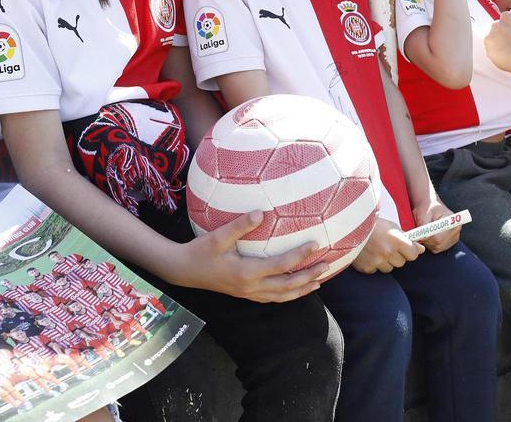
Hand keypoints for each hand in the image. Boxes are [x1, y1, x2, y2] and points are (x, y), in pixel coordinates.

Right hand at [175, 212, 326, 301]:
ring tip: (319, 282)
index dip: (300, 255)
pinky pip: (272, 298)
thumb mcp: (217, 237)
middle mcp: (250, 287)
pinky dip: (288, 294)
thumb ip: (240, 226)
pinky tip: (295, 288)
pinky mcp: (245, 294)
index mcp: (246, 273)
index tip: (316, 244)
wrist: (183, 271)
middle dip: (309, 277)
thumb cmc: (200, 251)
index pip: (281, 265)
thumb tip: (260, 212)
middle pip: (287, 286)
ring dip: (302, 289)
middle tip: (327, 265)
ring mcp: (248, 293)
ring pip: (282, 296)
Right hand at [352, 218, 423, 273]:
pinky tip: (368, 254)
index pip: (413, 254)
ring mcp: (376, 261)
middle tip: (388, 247)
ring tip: (376, 249)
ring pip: (389, 268)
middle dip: (397, 256)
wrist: (347, 226)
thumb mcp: (392, 226)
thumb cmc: (372, 224)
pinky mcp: (366, 268)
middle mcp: (387, 251)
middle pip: (401, 262)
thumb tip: (421, 249)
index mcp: (396, 239)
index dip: (410, 251)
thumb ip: (407, 239)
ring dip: (385, 261)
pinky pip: (376, 270)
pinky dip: (373, 264)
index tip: (407, 249)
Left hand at [412, 199, 460, 253]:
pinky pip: (437, 249)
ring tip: (425, 231)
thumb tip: (422, 238)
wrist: (430, 206)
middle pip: (438, 244)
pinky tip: (429, 234)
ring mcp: (454, 237)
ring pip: (437, 248)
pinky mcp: (450, 242)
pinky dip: (430, 244)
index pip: (438, 238)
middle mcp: (456, 230)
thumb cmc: (426, 208)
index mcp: (452, 221)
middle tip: (420, 231)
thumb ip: (423, 227)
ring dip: (428, 242)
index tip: (419, 233)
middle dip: (426, 240)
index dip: (426, 238)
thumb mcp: (423, 214)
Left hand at [485, 6, 510, 86]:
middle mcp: (508, 16)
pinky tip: (504, 57)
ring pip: (495, 34)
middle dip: (506, 33)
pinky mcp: (488, 39)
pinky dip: (494, 51)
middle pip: (503, 23)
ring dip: (500, 42)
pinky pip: (489, 45)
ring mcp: (496, 27)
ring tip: (509, 53)